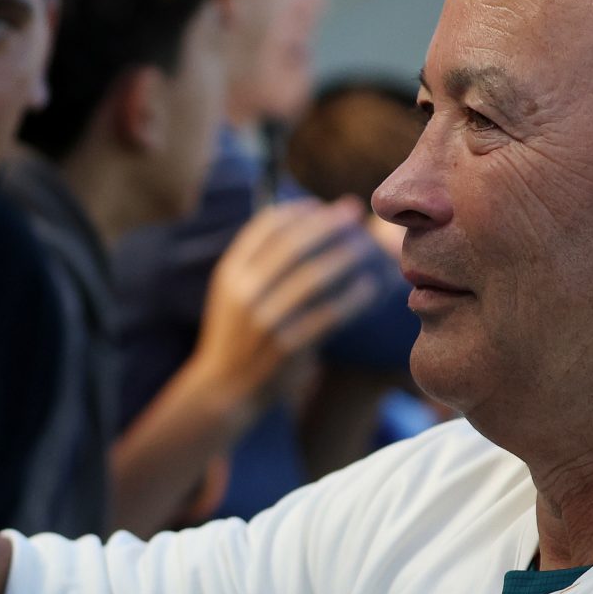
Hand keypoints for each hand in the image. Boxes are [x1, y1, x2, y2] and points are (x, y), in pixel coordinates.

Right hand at [191, 200, 379, 409]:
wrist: (224, 387)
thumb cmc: (237, 333)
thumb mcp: (233, 293)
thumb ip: (257, 262)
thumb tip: (301, 221)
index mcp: (230, 274)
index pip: (265, 228)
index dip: (297, 212)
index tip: (321, 206)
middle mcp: (245, 293)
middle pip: (293, 245)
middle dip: (326, 223)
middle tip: (353, 211)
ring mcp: (265, 321)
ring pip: (314, 277)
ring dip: (344, 256)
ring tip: (364, 247)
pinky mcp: (287, 347)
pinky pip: (329, 314)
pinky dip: (353, 298)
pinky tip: (369, 287)